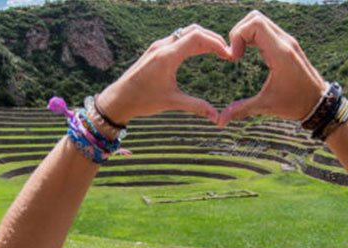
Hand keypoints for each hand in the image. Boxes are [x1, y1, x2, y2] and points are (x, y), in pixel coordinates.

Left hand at [96, 24, 232, 125]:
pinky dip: (192, 42)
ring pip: (185, 32)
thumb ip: (196, 106)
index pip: (197, 38)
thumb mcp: (172, 102)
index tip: (228, 56)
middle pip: (194, 31)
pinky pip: (178, 38)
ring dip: (203, 39)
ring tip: (217, 51)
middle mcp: (163, 46)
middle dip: (213, 38)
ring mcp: (158, 46)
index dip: (216, 43)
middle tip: (227, 52)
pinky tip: (201, 52)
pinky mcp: (156, 50)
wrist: (118, 99)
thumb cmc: (142, 100)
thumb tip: (217, 117)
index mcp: (167, 56)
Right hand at [217, 11, 327, 127]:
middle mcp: (285, 42)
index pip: (255, 24)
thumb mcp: (267, 106)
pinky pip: (267, 29)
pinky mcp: (287, 44)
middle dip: (239, 32)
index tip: (235, 57)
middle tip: (235, 54)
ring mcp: (287, 41)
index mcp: (280, 53)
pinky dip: (254, 36)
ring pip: (260, 20)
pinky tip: (248, 54)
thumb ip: (242, 109)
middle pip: (255, 17)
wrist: (319, 103)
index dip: (238, 35)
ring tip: (240, 54)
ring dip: (246, 33)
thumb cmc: (296, 104)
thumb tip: (220, 121)